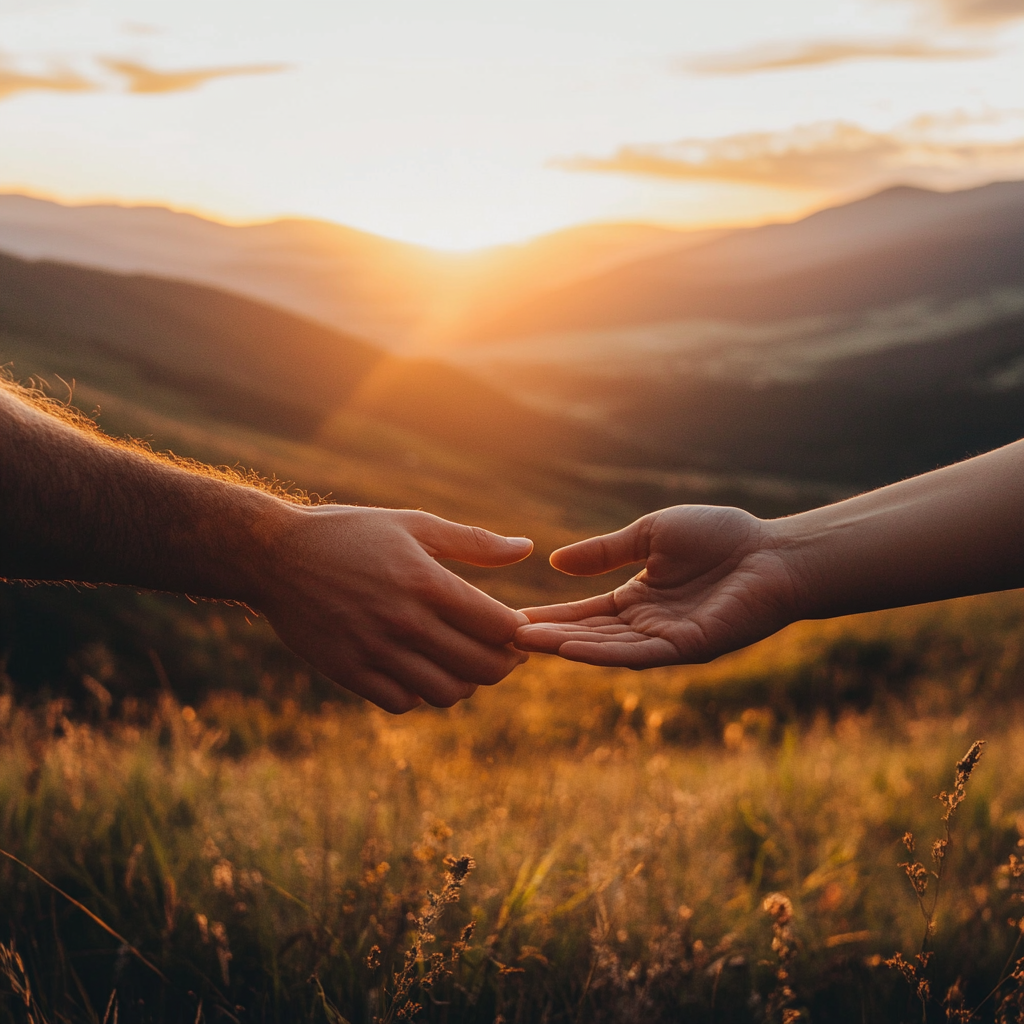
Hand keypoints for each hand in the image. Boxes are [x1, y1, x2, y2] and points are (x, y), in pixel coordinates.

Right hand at [253, 506, 532, 711]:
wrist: (273, 555)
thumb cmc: (350, 534)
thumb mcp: (413, 525)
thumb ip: (474, 541)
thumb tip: (527, 548)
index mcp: (426, 582)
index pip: (498, 627)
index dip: (520, 633)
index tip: (520, 628)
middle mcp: (404, 622)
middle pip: (481, 667)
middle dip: (504, 664)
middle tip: (505, 654)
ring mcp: (375, 652)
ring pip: (447, 693)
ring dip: (466, 683)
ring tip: (464, 663)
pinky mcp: (348, 672)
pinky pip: (403, 703)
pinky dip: (422, 694)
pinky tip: (422, 671)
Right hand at [514, 505, 799, 667]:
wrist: (775, 552)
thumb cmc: (722, 538)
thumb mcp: (651, 534)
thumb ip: (606, 551)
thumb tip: (555, 561)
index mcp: (637, 600)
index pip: (584, 613)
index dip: (549, 615)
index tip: (510, 615)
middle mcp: (646, 626)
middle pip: (587, 634)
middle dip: (547, 635)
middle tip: (502, 635)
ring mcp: (665, 641)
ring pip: (604, 648)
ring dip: (564, 646)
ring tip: (523, 641)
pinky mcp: (686, 648)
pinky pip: (636, 654)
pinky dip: (600, 653)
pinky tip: (568, 648)